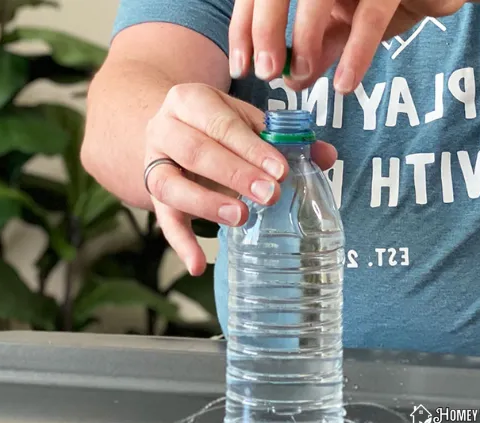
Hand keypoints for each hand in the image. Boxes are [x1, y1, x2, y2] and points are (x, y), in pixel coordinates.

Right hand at [144, 83, 337, 275]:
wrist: (175, 130)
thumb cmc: (219, 126)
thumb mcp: (248, 121)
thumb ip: (284, 137)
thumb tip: (326, 155)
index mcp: (190, 100)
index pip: (222, 123)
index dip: (252, 148)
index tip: (281, 170)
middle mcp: (164, 128)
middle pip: (195, 151)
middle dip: (235, 174)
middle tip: (271, 195)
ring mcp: (153, 163)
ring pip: (170, 185)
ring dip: (206, 204)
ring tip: (240, 218)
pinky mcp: (153, 195)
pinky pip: (164, 221)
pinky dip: (181, 245)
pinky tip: (198, 265)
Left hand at [228, 0, 465, 92]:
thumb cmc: (382, 2)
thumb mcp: (341, 28)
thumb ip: (317, 49)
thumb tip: (292, 81)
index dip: (245, 29)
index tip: (242, 67)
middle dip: (265, 30)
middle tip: (265, 73)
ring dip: (304, 39)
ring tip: (301, 77)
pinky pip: (370, 15)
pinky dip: (355, 52)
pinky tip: (345, 84)